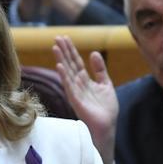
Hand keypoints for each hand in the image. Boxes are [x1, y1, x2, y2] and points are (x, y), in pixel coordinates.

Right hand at [53, 35, 116, 163]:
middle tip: (56, 37)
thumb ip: (100, 69)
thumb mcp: (106, 84)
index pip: (76, 62)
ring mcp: (76, 92)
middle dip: (64, 51)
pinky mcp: (76, 101)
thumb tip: (93, 52)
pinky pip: (69, 87)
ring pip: (67, 73)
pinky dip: (64, 76)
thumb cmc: (106, 109)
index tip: (65, 38)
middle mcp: (78, 84)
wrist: (107, 126)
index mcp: (85, 80)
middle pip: (69, 64)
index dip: (71, 50)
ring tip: (55, 47)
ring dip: (61, 60)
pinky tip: (60, 66)